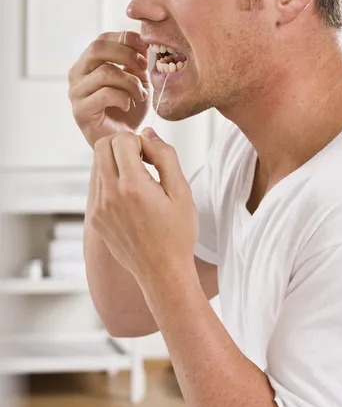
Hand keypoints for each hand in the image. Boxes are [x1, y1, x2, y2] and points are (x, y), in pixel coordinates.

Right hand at [68, 31, 151, 148]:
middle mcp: (76, 75)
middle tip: (143, 68)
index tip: (145, 49)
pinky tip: (129, 105)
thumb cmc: (130, 110)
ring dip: (130, 82)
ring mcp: (75, 93)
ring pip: (105, 72)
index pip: (102, 38)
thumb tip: (142, 39)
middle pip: (98, 48)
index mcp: (88, 63)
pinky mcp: (80, 111)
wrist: (125, 141)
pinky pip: (105, 94)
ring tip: (140, 95)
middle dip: (127, 55)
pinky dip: (123, 98)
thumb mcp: (138, 79)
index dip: (126, 39)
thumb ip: (137, 59)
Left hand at [90, 129, 198, 288]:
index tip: (152, 157)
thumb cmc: (177, 234)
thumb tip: (148, 134)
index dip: (139, 141)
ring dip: (115, 162)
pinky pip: (95, 186)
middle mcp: (109, 195)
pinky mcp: (95, 219)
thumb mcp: (182, 192)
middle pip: (102, 147)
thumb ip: (165, 156)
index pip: (121, 140)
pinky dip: (110, 180)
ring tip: (138, 181)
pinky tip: (130, 197)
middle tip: (142, 162)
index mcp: (132, 186)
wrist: (162, 272)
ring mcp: (98, 209)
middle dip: (122, 145)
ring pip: (96, 165)